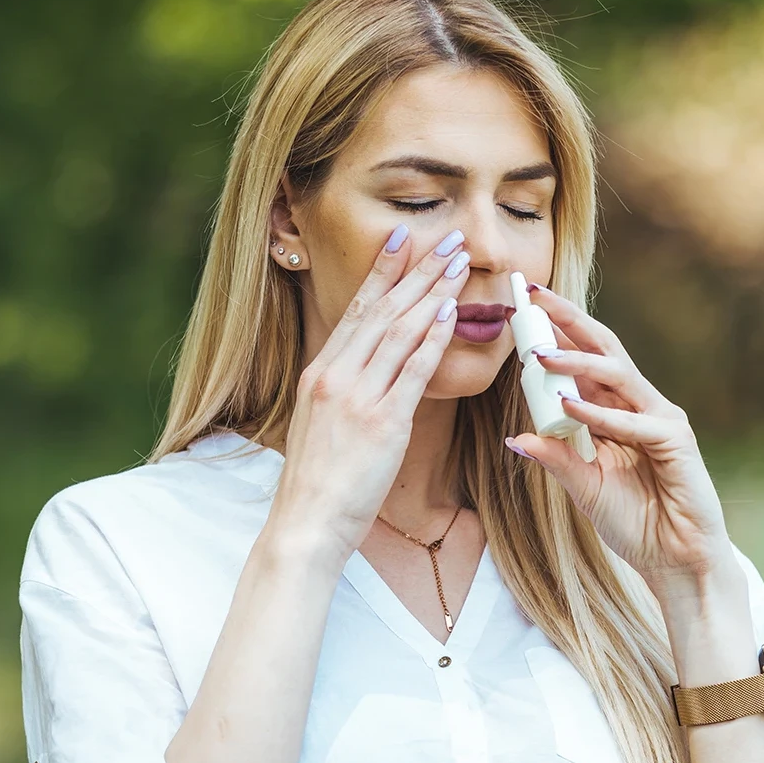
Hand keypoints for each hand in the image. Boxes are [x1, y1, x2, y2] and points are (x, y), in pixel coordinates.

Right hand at [269, 229, 470, 560]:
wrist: (306, 523)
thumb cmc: (318, 483)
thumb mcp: (322, 424)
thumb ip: (344, 392)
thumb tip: (368, 372)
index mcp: (320, 373)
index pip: (356, 311)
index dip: (381, 272)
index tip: (400, 239)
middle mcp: (335, 376)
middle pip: (382, 311)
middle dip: (417, 270)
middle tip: (445, 239)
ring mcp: (358, 398)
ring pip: (399, 332)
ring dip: (432, 293)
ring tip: (457, 263)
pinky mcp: (382, 424)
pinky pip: (412, 372)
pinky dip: (432, 340)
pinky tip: (450, 314)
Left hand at [507, 281, 736, 596]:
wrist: (675, 559)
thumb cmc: (636, 523)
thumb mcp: (583, 487)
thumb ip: (556, 459)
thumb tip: (513, 438)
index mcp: (616, 412)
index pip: (584, 361)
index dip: (556, 333)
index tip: (521, 309)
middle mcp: (640, 406)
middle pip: (604, 349)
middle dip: (569, 320)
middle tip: (534, 295)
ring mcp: (660, 420)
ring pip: (618, 376)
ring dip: (577, 363)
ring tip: (540, 354)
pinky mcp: (676, 441)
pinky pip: (633, 422)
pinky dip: (601, 415)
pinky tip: (569, 407)